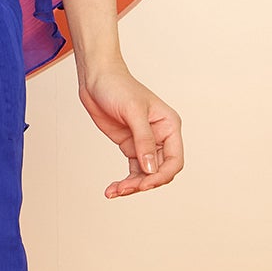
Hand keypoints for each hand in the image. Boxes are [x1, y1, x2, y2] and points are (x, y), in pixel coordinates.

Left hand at [77, 60, 183, 198]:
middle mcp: (161, 137)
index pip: (174, 160)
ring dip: (132, 186)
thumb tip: (150, 169)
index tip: (144, 184)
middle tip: (124, 189)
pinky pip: (133, 170)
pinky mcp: (130, 146)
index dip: (161, 175)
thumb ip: (143, 140)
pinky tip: (112, 189)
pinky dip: (124, 181)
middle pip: (159, 171)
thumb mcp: (133, 112)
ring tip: (114, 191)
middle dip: (144, 183)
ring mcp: (145, 143)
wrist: (96, 79)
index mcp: (169, 126)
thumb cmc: (118, 87)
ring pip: (145, 174)